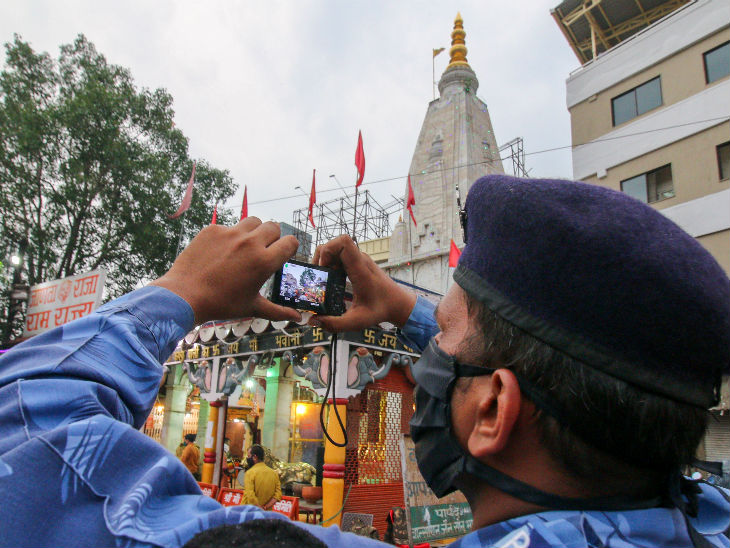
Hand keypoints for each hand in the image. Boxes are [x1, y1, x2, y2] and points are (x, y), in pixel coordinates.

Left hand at [150, 217, 301, 324]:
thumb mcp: (252, 308)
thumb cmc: (221, 304)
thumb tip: (299, 318)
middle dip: (272, 237)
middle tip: (262, 250)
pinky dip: (229, 236)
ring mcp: (231, 233)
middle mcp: (251, 243)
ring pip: (252, 221)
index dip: (289, 247)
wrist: (184, 295)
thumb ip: (278, 311)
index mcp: (264, 262)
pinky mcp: (213, 230)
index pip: (290, 242)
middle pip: (273, 227)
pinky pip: (228, 226)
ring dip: (253, 231)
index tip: (282, 253)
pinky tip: (221, 252)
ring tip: (244, 246)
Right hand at [309, 235, 415, 331]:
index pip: (344, 242)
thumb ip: (335, 324)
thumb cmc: (380, 310)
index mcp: (360, 269)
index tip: (323, 268)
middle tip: (318, 275)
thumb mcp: (357, 321)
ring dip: (325, 261)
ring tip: (322, 278)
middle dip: (321, 257)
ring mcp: (359, 260)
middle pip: (335, 244)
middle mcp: (359, 260)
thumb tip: (313, 321)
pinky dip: (331, 265)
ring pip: (336, 249)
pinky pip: (340, 256)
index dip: (328, 250)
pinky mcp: (357, 264)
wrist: (397, 303)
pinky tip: (330, 280)